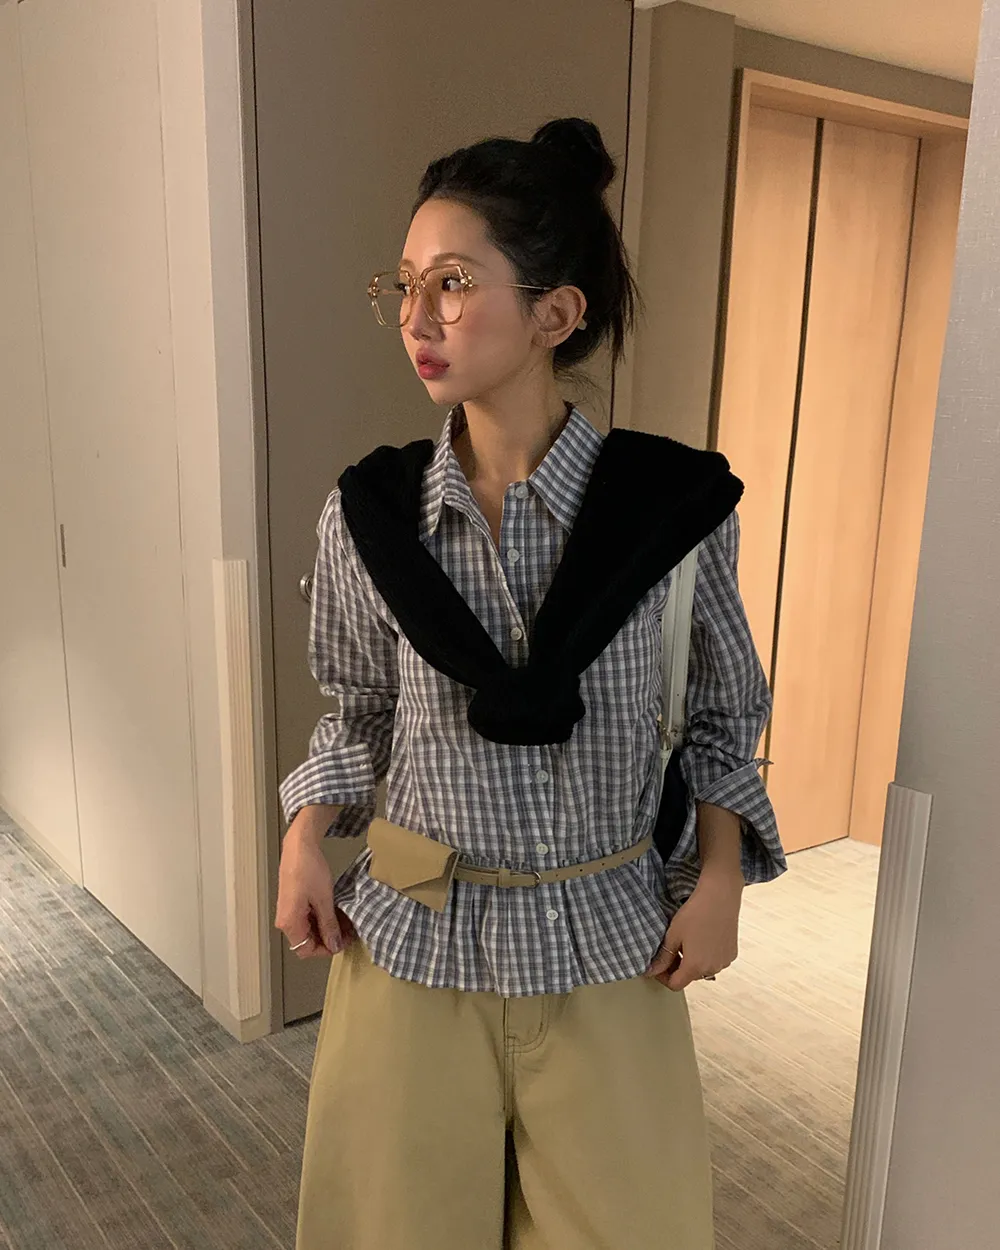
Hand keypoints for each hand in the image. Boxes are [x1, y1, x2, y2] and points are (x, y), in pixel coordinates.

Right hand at [274, 822, 354, 959]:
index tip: (344, 941)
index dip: (326, 949)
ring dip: (327, 927)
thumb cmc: (309, 871)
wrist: (300, 845)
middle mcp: (285, 921)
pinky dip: (322, 918)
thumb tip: (334, 946)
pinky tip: (336, 912)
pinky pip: (307, 918)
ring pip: (309, 929)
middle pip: (307, 941)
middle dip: (329, 938)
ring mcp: (289, 911)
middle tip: (349, 931)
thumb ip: (329, 926)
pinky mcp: (293, 902)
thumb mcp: (324, 900)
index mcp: (289, 923)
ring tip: (346, 921)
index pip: (305, 950)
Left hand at [645, 869, 742, 990]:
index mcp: (695, 967)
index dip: (663, 977)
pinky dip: (706, 956)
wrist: (720, 897)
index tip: (658, 964)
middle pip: (689, 977)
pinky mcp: (732, 953)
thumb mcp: (673, 935)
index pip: (675, 985)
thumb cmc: (695, 913)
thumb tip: (651, 971)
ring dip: (693, 962)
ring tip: (687, 941)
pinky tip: (702, 938)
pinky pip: (715, 961)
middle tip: (671, 949)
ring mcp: (724, 962)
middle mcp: (712, 969)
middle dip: (677, 967)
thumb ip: (663, 957)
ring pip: (703, 969)